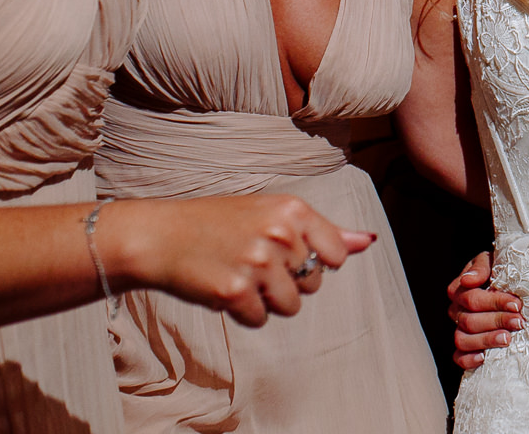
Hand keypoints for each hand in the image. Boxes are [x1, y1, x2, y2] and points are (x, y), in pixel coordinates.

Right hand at [103, 195, 374, 327]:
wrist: (160, 235)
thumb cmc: (220, 223)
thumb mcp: (274, 214)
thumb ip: (324, 231)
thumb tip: (368, 242)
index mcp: (294, 210)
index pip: (335, 255)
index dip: (313, 262)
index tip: (287, 254)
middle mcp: (280, 234)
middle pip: (313, 284)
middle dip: (287, 281)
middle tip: (252, 261)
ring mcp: (258, 263)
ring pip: (290, 306)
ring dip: (267, 300)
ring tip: (240, 275)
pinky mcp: (235, 291)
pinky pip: (260, 319)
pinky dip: (244, 313)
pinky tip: (224, 289)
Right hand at [447, 249, 521, 368]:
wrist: (512, 282)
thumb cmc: (502, 270)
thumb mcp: (493, 261)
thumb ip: (481, 267)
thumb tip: (469, 280)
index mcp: (460, 290)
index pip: (471, 298)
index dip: (494, 302)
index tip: (516, 303)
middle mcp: (456, 311)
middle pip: (469, 321)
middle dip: (497, 321)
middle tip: (519, 322)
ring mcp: (459, 329)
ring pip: (462, 339)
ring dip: (486, 340)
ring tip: (508, 339)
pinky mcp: (465, 347)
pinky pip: (458, 357)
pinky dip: (468, 359)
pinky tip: (484, 358)